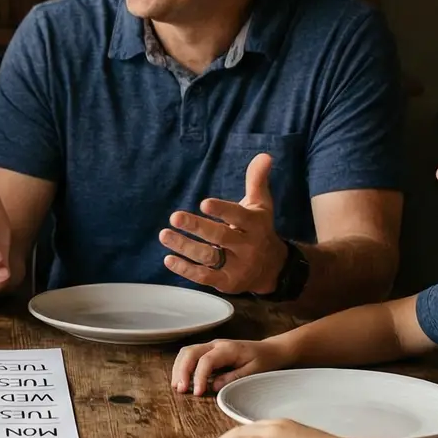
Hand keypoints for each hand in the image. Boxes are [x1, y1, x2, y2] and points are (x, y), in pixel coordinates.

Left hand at [161, 153, 287, 294]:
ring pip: (209, 257)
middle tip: (174, 217)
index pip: (239, 216)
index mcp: (255, 224)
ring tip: (164, 235)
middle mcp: (248, 246)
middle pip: (220, 237)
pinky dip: (185, 269)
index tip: (203, 203)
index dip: (222, 210)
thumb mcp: (261, 205)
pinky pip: (204, 277)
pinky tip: (168, 259)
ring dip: (185, 247)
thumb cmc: (259, 229)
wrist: (273, 268)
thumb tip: (264, 155)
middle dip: (197, 227)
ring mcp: (237, 266)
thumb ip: (257, 180)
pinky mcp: (227, 282)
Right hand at [170, 336, 293, 394]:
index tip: (197, 393)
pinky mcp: (209, 351)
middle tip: (180, 389)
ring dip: (179, 369)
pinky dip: (182, 367)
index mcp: (228, 349)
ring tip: (177, 386)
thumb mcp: (253, 372)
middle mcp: (216, 345)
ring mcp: (211, 346)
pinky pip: (190, 355)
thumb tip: (214, 386)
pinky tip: (182, 380)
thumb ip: (233, 378)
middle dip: (182, 371)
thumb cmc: (264, 360)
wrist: (270, 350)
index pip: (206, 361)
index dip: (199, 377)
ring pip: (186, 352)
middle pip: (190, 353)